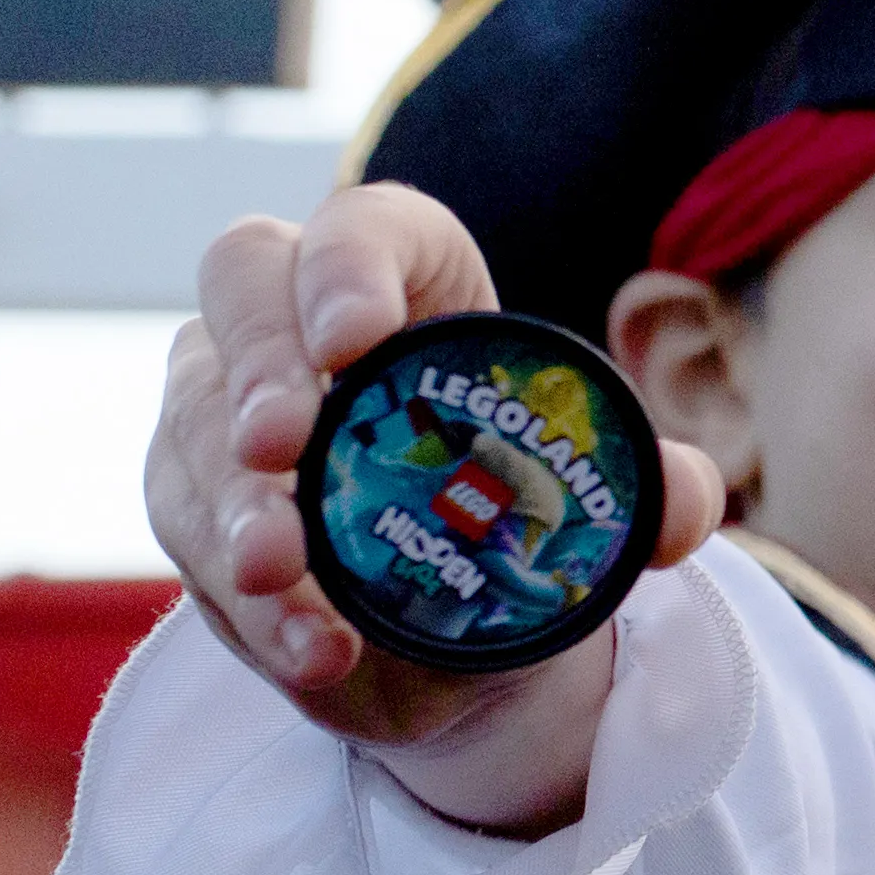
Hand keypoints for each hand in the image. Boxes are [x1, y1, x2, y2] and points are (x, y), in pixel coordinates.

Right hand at [147, 183, 728, 823]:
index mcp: (403, 275)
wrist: (459, 634)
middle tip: (282, 445)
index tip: (356, 339)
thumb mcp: (593, 504)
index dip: (345, 264)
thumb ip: (652, 495)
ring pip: (193, 430)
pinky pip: (194, 545)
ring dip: (234, 508)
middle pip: (240, 289)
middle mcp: (289, 319)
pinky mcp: (193, 509)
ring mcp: (222, 410)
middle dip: (255, 367)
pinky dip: (252, 606)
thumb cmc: (516, 510)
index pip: (360, 226)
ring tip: (284, 572)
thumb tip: (681, 508)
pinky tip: (316, 649)